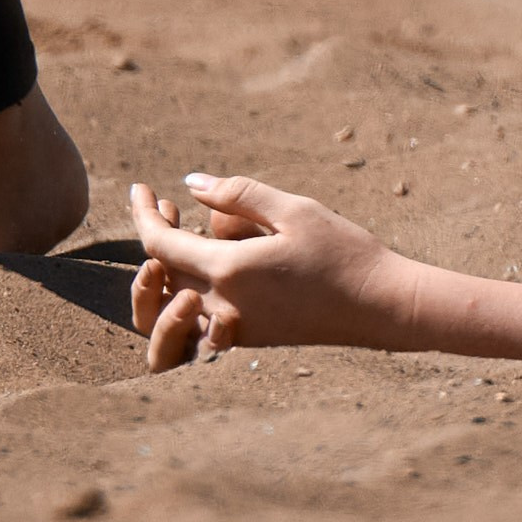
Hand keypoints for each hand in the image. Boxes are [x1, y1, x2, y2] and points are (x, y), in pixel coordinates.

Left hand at [128, 174, 414, 371]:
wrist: (383, 307)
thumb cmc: (344, 252)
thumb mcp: (293, 209)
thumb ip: (237, 194)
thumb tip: (189, 183)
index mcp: (228, 272)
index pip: (159, 245)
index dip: (142, 214)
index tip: (138, 188)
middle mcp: (223, 306)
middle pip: (163, 271)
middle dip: (155, 232)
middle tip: (163, 201)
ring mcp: (236, 328)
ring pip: (178, 296)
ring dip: (171, 263)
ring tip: (188, 226)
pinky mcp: (251, 338)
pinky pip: (202, 311)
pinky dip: (194, 282)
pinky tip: (218, 255)